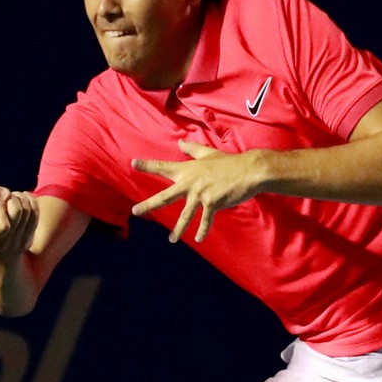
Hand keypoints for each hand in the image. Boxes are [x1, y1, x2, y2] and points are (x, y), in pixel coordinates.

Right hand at [0, 185, 39, 261]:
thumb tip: (6, 193)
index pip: (3, 225)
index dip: (0, 207)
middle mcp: (7, 241)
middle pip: (17, 211)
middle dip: (12, 198)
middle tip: (6, 197)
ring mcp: (21, 239)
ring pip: (28, 210)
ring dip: (21, 198)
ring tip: (13, 197)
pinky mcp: (30, 235)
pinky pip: (35, 213)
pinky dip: (31, 201)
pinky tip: (23, 197)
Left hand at [132, 141, 262, 242]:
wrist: (248, 171)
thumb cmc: (229, 162)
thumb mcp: (208, 153)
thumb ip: (192, 149)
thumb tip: (180, 141)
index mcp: (187, 170)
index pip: (163, 167)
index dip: (148, 165)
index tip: (133, 164)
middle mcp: (190, 183)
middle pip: (165, 196)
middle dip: (149, 204)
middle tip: (135, 211)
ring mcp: (201, 194)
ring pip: (185, 215)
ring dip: (178, 229)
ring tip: (171, 240)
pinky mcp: (213, 203)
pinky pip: (205, 221)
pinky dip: (202, 230)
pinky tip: (198, 239)